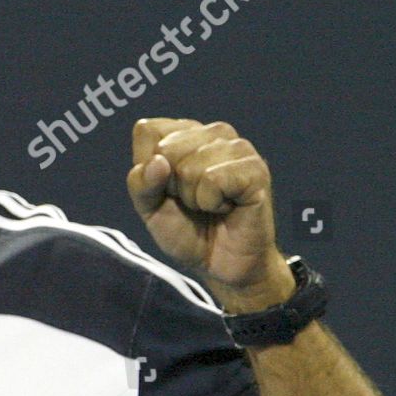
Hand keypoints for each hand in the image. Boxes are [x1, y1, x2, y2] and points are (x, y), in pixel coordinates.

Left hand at [127, 118, 294, 307]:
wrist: (221, 265)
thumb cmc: (187, 231)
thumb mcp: (149, 209)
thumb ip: (140, 184)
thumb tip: (157, 162)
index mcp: (184, 133)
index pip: (147, 130)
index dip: (148, 169)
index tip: (167, 189)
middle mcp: (213, 132)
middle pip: (166, 148)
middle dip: (171, 186)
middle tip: (192, 202)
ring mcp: (237, 147)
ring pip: (189, 167)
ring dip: (193, 198)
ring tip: (210, 205)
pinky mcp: (255, 168)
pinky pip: (213, 181)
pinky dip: (212, 203)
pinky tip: (227, 207)